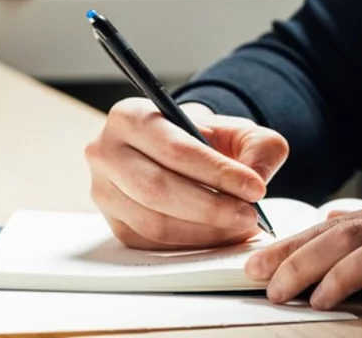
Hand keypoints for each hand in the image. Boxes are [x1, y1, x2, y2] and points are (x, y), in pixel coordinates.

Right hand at [85, 99, 288, 248]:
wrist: (179, 153)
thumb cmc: (206, 140)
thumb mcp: (239, 131)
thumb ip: (258, 147)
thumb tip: (256, 178)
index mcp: (130, 116)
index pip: (174, 148)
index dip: (216, 172)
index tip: (255, 188)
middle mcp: (106, 152)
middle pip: (158, 189)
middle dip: (211, 207)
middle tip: (250, 215)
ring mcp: (103, 192)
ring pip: (154, 222)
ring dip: (204, 231)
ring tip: (239, 226)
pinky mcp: (114, 224)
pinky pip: (152, 243)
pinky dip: (191, 244)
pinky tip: (219, 235)